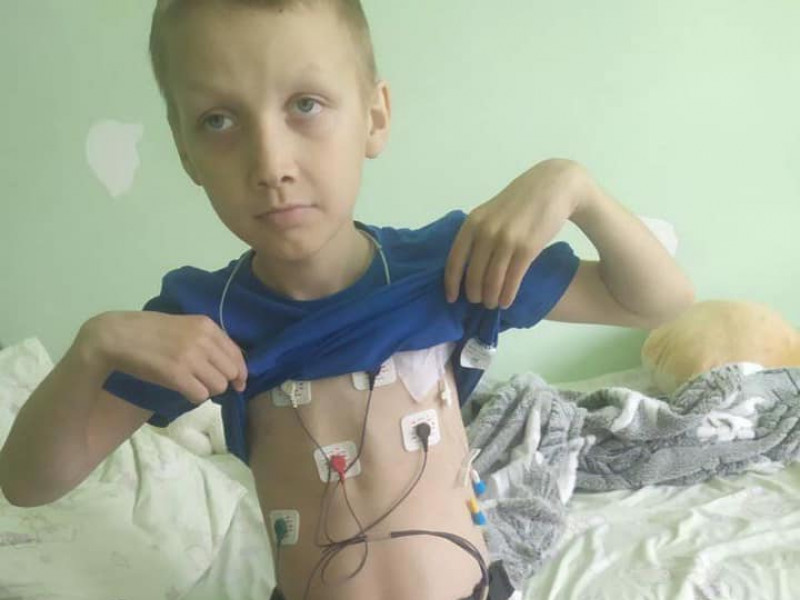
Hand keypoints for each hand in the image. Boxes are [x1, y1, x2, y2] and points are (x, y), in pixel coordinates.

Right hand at [79, 311, 247, 403]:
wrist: (117, 336)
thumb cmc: (149, 331)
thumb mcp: (184, 326)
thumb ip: (207, 340)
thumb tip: (230, 364)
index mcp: (207, 325)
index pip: (237, 353)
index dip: (241, 371)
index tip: (239, 383)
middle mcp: (203, 339)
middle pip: (231, 372)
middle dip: (222, 381)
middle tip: (206, 383)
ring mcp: (191, 356)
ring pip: (218, 386)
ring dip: (207, 390)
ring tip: (191, 384)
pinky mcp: (177, 374)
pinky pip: (201, 395)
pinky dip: (194, 396)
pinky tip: (183, 390)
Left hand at [444, 158, 584, 308]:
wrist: (552, 187)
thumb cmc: (520, 201)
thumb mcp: (490, 212)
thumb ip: (478, 232)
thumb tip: (467, 265)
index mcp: (472, 223)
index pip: (454, 260)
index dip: (451, 283)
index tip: (452, 299)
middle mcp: (486, 232)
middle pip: (473, 275)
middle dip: (474, 294)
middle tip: (478, 302)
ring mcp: (506, 240)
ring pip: (492, 281)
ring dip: (491, 298)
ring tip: (492, 304)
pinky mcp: (527, 248)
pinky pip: (512, 280)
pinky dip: (508, 295)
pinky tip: (506, 302)